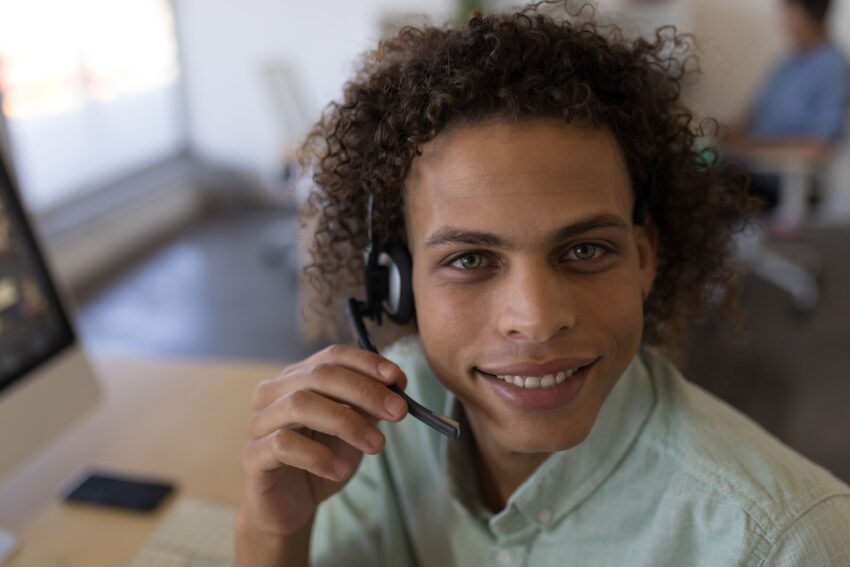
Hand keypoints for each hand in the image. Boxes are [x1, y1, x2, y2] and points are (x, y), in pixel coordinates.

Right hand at [238, 344, 408, 538]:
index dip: (366, 363)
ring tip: (376, 445)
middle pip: (319, 375)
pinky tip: (341, 470)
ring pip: (300, 405)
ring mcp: (260, 421)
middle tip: (398, 412)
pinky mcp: (253, 454)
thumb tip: (396, 384)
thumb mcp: (352, 429)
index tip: (398, 378)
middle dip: (364, 391)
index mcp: (297, 378)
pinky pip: (284, 444)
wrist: (290, 506)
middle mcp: (274, 392)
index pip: (332, 356)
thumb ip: (368, 405)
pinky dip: (318, 456)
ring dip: (347, 422)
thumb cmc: (321, 460)